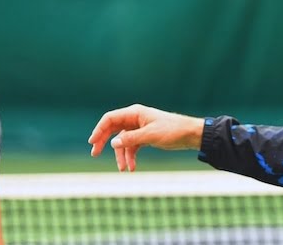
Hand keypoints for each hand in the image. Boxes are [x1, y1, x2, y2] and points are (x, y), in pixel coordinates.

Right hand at [88, 104, 203, 171]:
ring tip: (123, 169)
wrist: (189, 134)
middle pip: (113, 130)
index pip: (110, 119)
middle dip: (104, 143)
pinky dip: (131, 156)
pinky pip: (132, 147)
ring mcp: (139, 128)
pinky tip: (132, 167)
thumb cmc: (172, 130)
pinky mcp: (144, 137)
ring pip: (123, 142)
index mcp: (134, 113)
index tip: (92, 142)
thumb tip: (113, 144)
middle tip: (95, 154)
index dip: (99, 130)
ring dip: (121, 155)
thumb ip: (131, 139)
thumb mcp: (150, 135)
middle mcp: (134, 119)